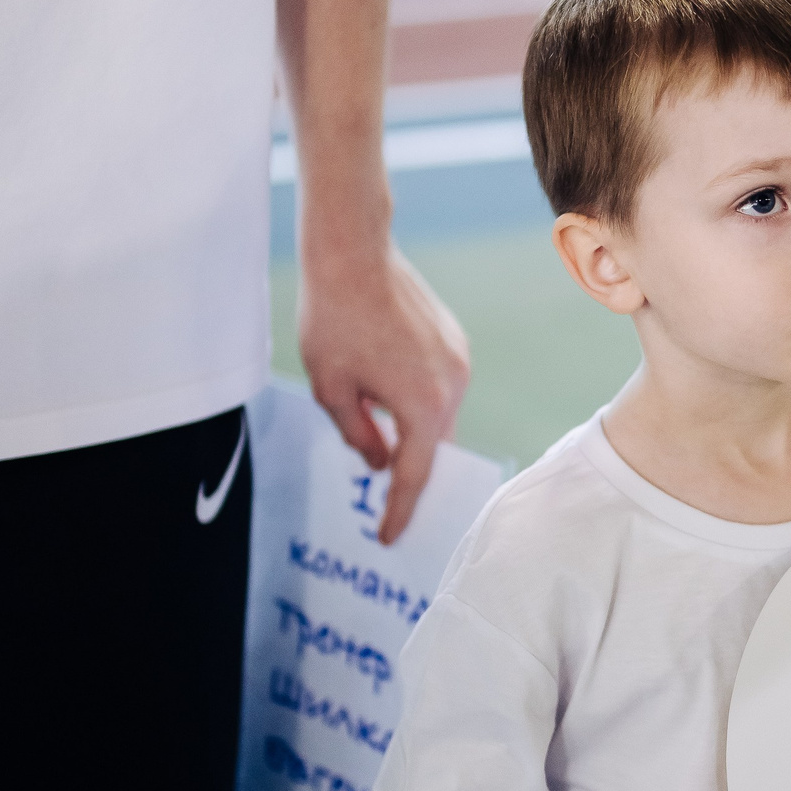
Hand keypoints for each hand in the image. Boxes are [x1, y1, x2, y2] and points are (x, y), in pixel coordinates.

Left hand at [298, 246, 468, 543]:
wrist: (353, 252)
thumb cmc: (333, 320)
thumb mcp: (331, 390)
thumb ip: (359, 435)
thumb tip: (381, 462)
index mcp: (423, 406)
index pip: (414, 476)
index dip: (399, 511)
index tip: (388, 538)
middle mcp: (453, 387)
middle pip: (433, 447)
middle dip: (410, 473)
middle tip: (384, 500)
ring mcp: (459, 361)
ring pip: (438, 417)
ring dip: (412, 432)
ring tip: (376, 432)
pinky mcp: (455, 342)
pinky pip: (440, 388)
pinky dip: (418, 402)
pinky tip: (386, 391)